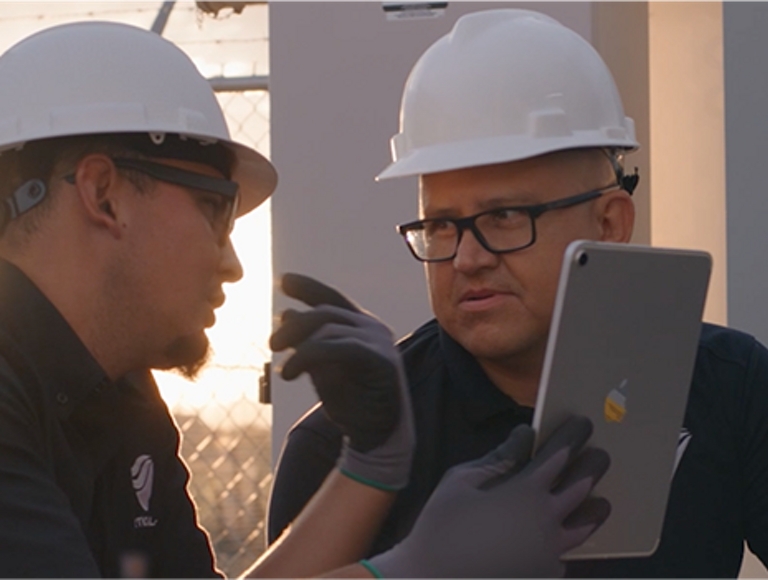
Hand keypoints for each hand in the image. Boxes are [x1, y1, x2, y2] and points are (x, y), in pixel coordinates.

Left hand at [270, 273, 413, 489]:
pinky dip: (311, 356)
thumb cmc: (351, 401)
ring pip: (330, 328)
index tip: (283, 281)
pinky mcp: (381, 360)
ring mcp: (378, 341)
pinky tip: (292, 371)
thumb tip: (286, 313)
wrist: (377, 435)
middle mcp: (371, 327)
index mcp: (359, 326)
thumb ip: (307, 341)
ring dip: (299, 346)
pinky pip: (341, 347)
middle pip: (324, 313)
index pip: (330, 298)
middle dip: (294, 326)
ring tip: (285, 372)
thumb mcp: (321, 368)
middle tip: (273, 345)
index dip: (307, 287)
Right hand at [367, 415, 610, 577]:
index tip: (583, 423)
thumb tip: (525, 435)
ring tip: (601, 502)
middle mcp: (545, 521)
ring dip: (594, 509)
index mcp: (524, 492)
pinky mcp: (542, 575)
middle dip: (594, 466)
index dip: (573, 435)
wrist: (431, 579)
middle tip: (601, 456)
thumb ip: (498, 458)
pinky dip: (567, 546)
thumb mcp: (461, 482)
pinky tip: (562, 545)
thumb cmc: (440, 526)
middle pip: (583, 487)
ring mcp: (548, 554)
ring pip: (584, 527)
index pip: (559, 455)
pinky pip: (564, 558)